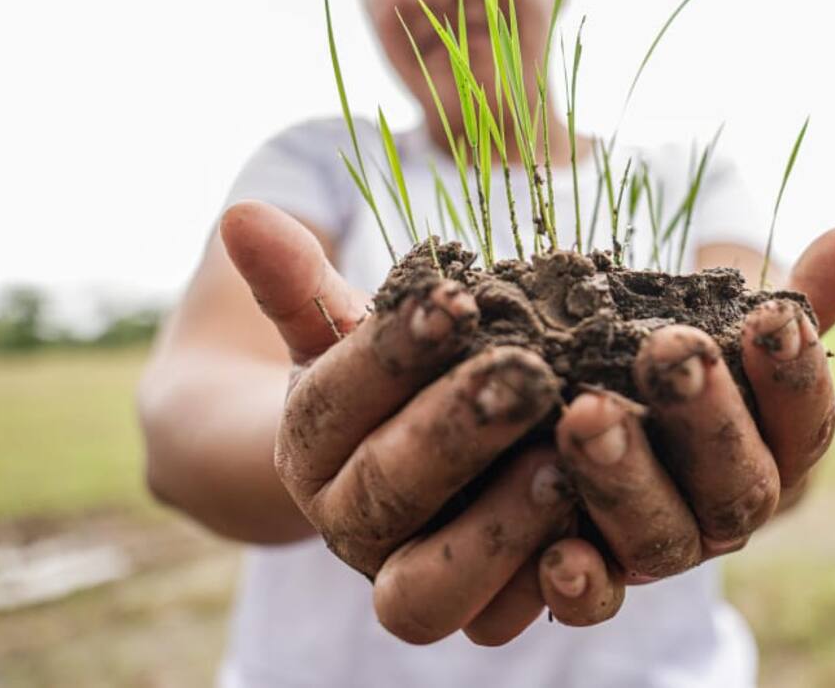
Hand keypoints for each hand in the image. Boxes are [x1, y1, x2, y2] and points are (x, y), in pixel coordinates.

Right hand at [221, 201, 614, 644]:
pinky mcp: (476, 611)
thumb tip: (240, 216)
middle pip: (383, 490)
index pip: (336, 397)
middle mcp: (348, 522)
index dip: (391, 352)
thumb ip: (301, 283)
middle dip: (454, 432)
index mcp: (310, 444)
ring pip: (428, 587)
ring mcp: (406, 578)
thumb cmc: (387, 378)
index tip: (455, 299)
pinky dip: (546, 586)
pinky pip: (503, 619)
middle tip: (527, 375)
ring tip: (563, 462)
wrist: (398, 462)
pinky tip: (594, 531)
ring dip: (497, 526)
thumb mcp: (345, 329)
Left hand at [538, 227, 834, 623]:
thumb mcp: (734, 326)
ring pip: (663, 536)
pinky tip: (553, 554)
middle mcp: (732, 509)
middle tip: (669, 354)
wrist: (625, 425)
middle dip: (705, 418)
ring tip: (586, 415)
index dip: (794, 373)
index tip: (772, 316)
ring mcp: (669, 548)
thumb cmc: (692, 362)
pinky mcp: (604, 578)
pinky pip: (600, 601)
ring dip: (625, 479)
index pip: (805, 419)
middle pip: (736, 483)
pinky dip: (582, 585)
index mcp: (780, 450)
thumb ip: (791, 297)